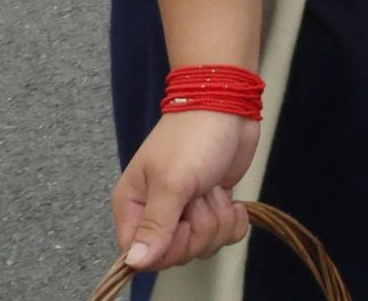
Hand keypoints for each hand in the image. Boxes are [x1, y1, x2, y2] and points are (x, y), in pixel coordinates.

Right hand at [111, 109, 258, 271]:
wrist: (228, 104)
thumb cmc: (194, 136)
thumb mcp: (172, 182)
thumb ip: (155, 224)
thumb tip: (134, 263)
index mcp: (133, 208)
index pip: (142, 256)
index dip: (168, 249)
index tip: (184, 223)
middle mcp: (156, 213)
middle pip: (176, 254)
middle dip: (199, 229)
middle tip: (201, 196)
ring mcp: (186, 210)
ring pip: (203, 246)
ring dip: (218, 220)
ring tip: (214, 188)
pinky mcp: (212, 205)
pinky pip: (224, 235)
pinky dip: (234, 221)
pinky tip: (233, 201)